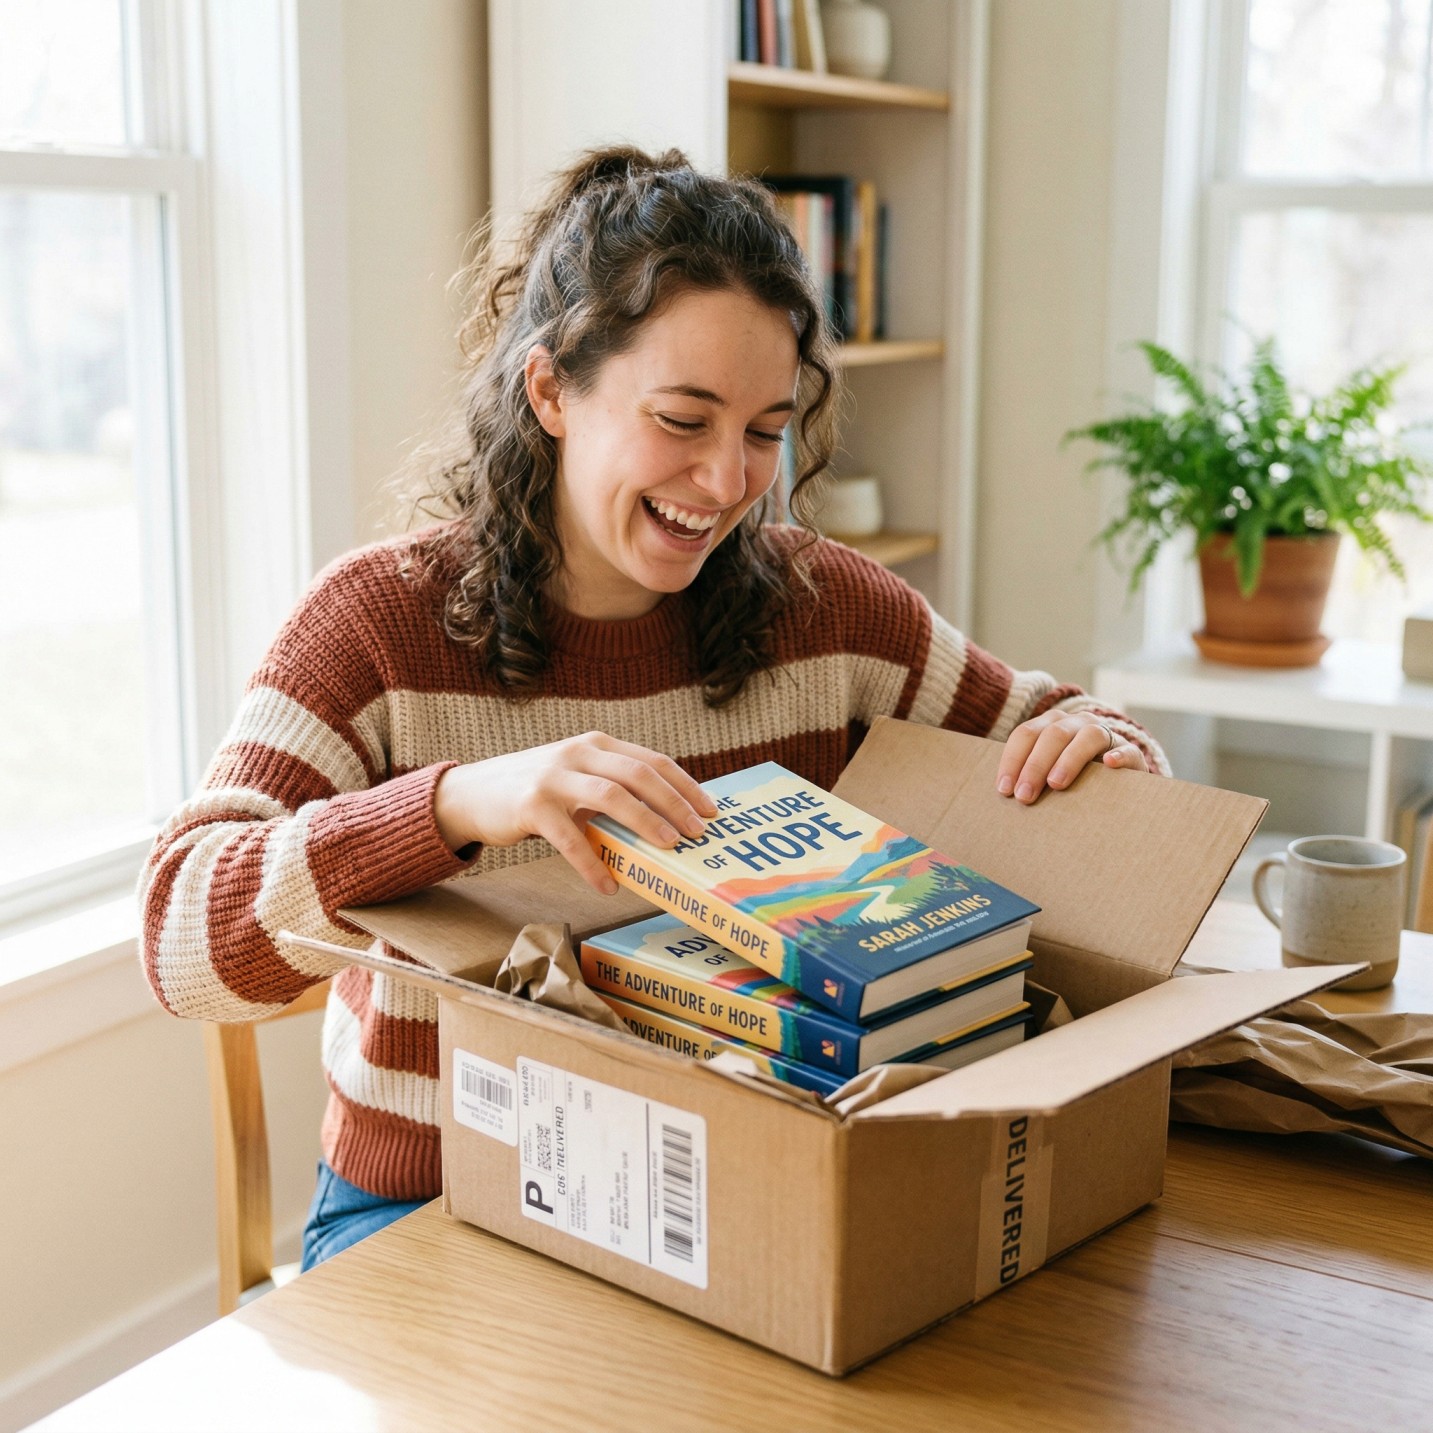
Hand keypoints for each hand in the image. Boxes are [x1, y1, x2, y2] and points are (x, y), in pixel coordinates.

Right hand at [433, 732, 717, 893]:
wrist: (472, 795)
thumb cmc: (535, 792)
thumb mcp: (577, 780)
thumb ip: (613, 791)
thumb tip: (664, 823)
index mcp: (596, 746)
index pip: (652, 761)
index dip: (685, 786)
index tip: (711, 811)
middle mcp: (578, 754)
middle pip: (639, 775)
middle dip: (675, 803)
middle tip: (699, 832)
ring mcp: (554, 777)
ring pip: (611, 796)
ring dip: (645, 822)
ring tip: (669, 848)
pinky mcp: (530, 805)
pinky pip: (569, 837)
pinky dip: (592, 863)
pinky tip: (607, 885)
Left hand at [996, 711, 1147, 803]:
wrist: (1117, 781)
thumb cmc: (1072, 778)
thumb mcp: (1047, 771)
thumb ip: (1029, 775)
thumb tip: (1004, 796)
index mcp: (1050, 725)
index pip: (1025, 734)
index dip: (1012, 760)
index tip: (1004, 789)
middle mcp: (1076, 723)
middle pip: (1051, 735)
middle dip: (1034, 765)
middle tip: (1024, 796)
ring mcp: (1105, 734)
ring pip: (1087, 736)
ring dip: (1068, 760)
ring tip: (1055, 784)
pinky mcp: (1131, 752)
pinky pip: (1127, 750)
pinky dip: (1118, 756)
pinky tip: (1109, 765)